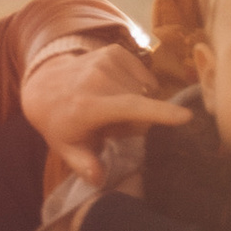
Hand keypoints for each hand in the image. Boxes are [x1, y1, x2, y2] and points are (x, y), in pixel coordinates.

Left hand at [20, 40, 185, 182]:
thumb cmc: (61, 124)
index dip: (159, 113)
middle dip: (135, 120)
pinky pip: (143, 76)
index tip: (186, 117)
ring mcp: (107, 61)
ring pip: (144, 90)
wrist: (44, 86)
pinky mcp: (115, 51)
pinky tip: (116, 91)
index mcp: (89, 106)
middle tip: (112, 125)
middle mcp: (99, 79)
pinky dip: (136, 86)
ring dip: (136, 101)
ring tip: (112, 106)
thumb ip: (84, 164)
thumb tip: (98, 179)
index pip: (130, 108)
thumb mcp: (67, 149)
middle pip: (142, 105)